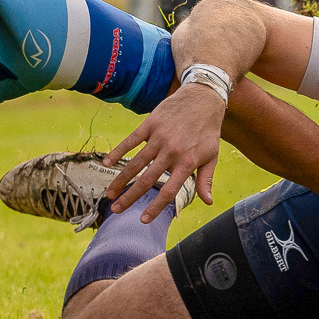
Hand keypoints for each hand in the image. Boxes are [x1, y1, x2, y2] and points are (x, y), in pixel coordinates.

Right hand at [101, 82, 224, 222]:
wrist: (203, 98)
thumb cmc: (208, 130)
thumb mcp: (212, 156)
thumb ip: (206, 180)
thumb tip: (207, 202)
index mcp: (187, 163)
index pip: (169, 191)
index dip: (155, 207)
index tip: (143, 220)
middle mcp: (171, 152)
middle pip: (147, 180)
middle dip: (130, 197)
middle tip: (117, 210)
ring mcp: (159, 138)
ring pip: (136, 163)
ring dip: (120, 180)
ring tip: (109, 194)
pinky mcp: (150, 124)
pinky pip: (131, 140)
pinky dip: (118, 152)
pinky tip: (106, 163)